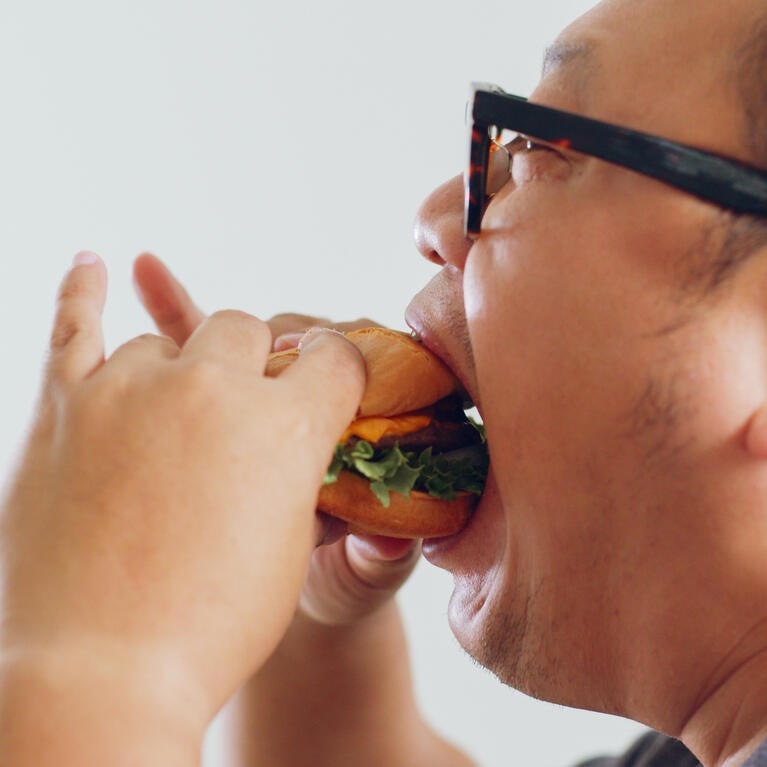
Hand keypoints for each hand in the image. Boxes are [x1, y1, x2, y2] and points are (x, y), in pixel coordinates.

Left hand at [0, 252, 364, 726]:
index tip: (330, 378)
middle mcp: (214, 390)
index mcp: (287, 428)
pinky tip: (92, 263)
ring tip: (174, 410)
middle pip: (250, 328)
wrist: (101, 675)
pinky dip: (83, 291)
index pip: (335, 357)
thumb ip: (307, 475)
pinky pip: (73, 323)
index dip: (338, 368)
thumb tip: (306, 440)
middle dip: (258, 362)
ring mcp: (132, 389)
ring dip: (181, 366)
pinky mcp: (64, 405)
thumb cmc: (214, 625)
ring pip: (168, 338)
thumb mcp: (292, 549)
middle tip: (248, 404)